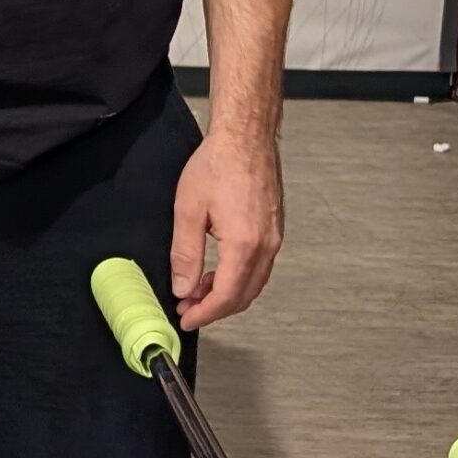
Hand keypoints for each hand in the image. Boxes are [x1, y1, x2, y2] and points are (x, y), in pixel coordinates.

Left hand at [170, 127, 282, 330]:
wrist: (246, 137)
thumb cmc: (219, 164)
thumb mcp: (189, 210)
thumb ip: (186, 254)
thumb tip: (183, 287)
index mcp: (244, 244)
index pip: (227, 296)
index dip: (205, 313)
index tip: (187, 319)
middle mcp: (266, 246)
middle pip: (244, 296)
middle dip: (215, 308)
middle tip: (188, 308)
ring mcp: (274, 238)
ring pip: (254, 283)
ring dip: (227, 294)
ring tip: (197, 291)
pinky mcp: (274, 230)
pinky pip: (259, 267)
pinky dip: (239, 277)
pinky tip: (218, 271)